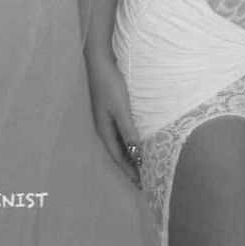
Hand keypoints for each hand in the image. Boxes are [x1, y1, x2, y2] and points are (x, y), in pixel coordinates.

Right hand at [84, 53, 143, 189]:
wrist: (100, 61)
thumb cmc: (110, 85)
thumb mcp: (120, 109)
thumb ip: (128, 131)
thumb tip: (136, 155)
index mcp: (104, 130)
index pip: (119, 157)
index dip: (130, 171)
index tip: (142, 185)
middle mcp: (104, 128)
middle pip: (118, 153)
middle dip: (130, 167)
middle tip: (144, 180)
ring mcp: (106, 119)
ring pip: (120, 143)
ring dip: (130, 155)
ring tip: (142, 165)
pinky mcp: (111, 110)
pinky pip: (121, 132)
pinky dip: (129, 141)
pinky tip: (136, 141)